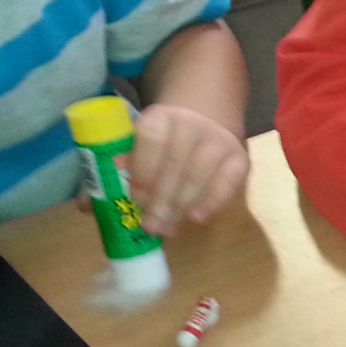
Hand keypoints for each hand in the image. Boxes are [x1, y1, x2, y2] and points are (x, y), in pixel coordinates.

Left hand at [130, 103, 248, 235]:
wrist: (207, 121)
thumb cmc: (166, 141)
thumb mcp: (142, 143)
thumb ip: (125, 164)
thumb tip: (105, 192)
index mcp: (162, 117)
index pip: (152, 139)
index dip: (143, 169)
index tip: (135, 198)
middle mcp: (193, 124)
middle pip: (175, 163)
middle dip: (160, 199)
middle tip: (150, 226)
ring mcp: (220, 140)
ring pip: (199, 175)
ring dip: (181, 206)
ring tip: (167, 229)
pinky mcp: (240, 158)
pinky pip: (228, 183)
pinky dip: (212, 203)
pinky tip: (196, 219)